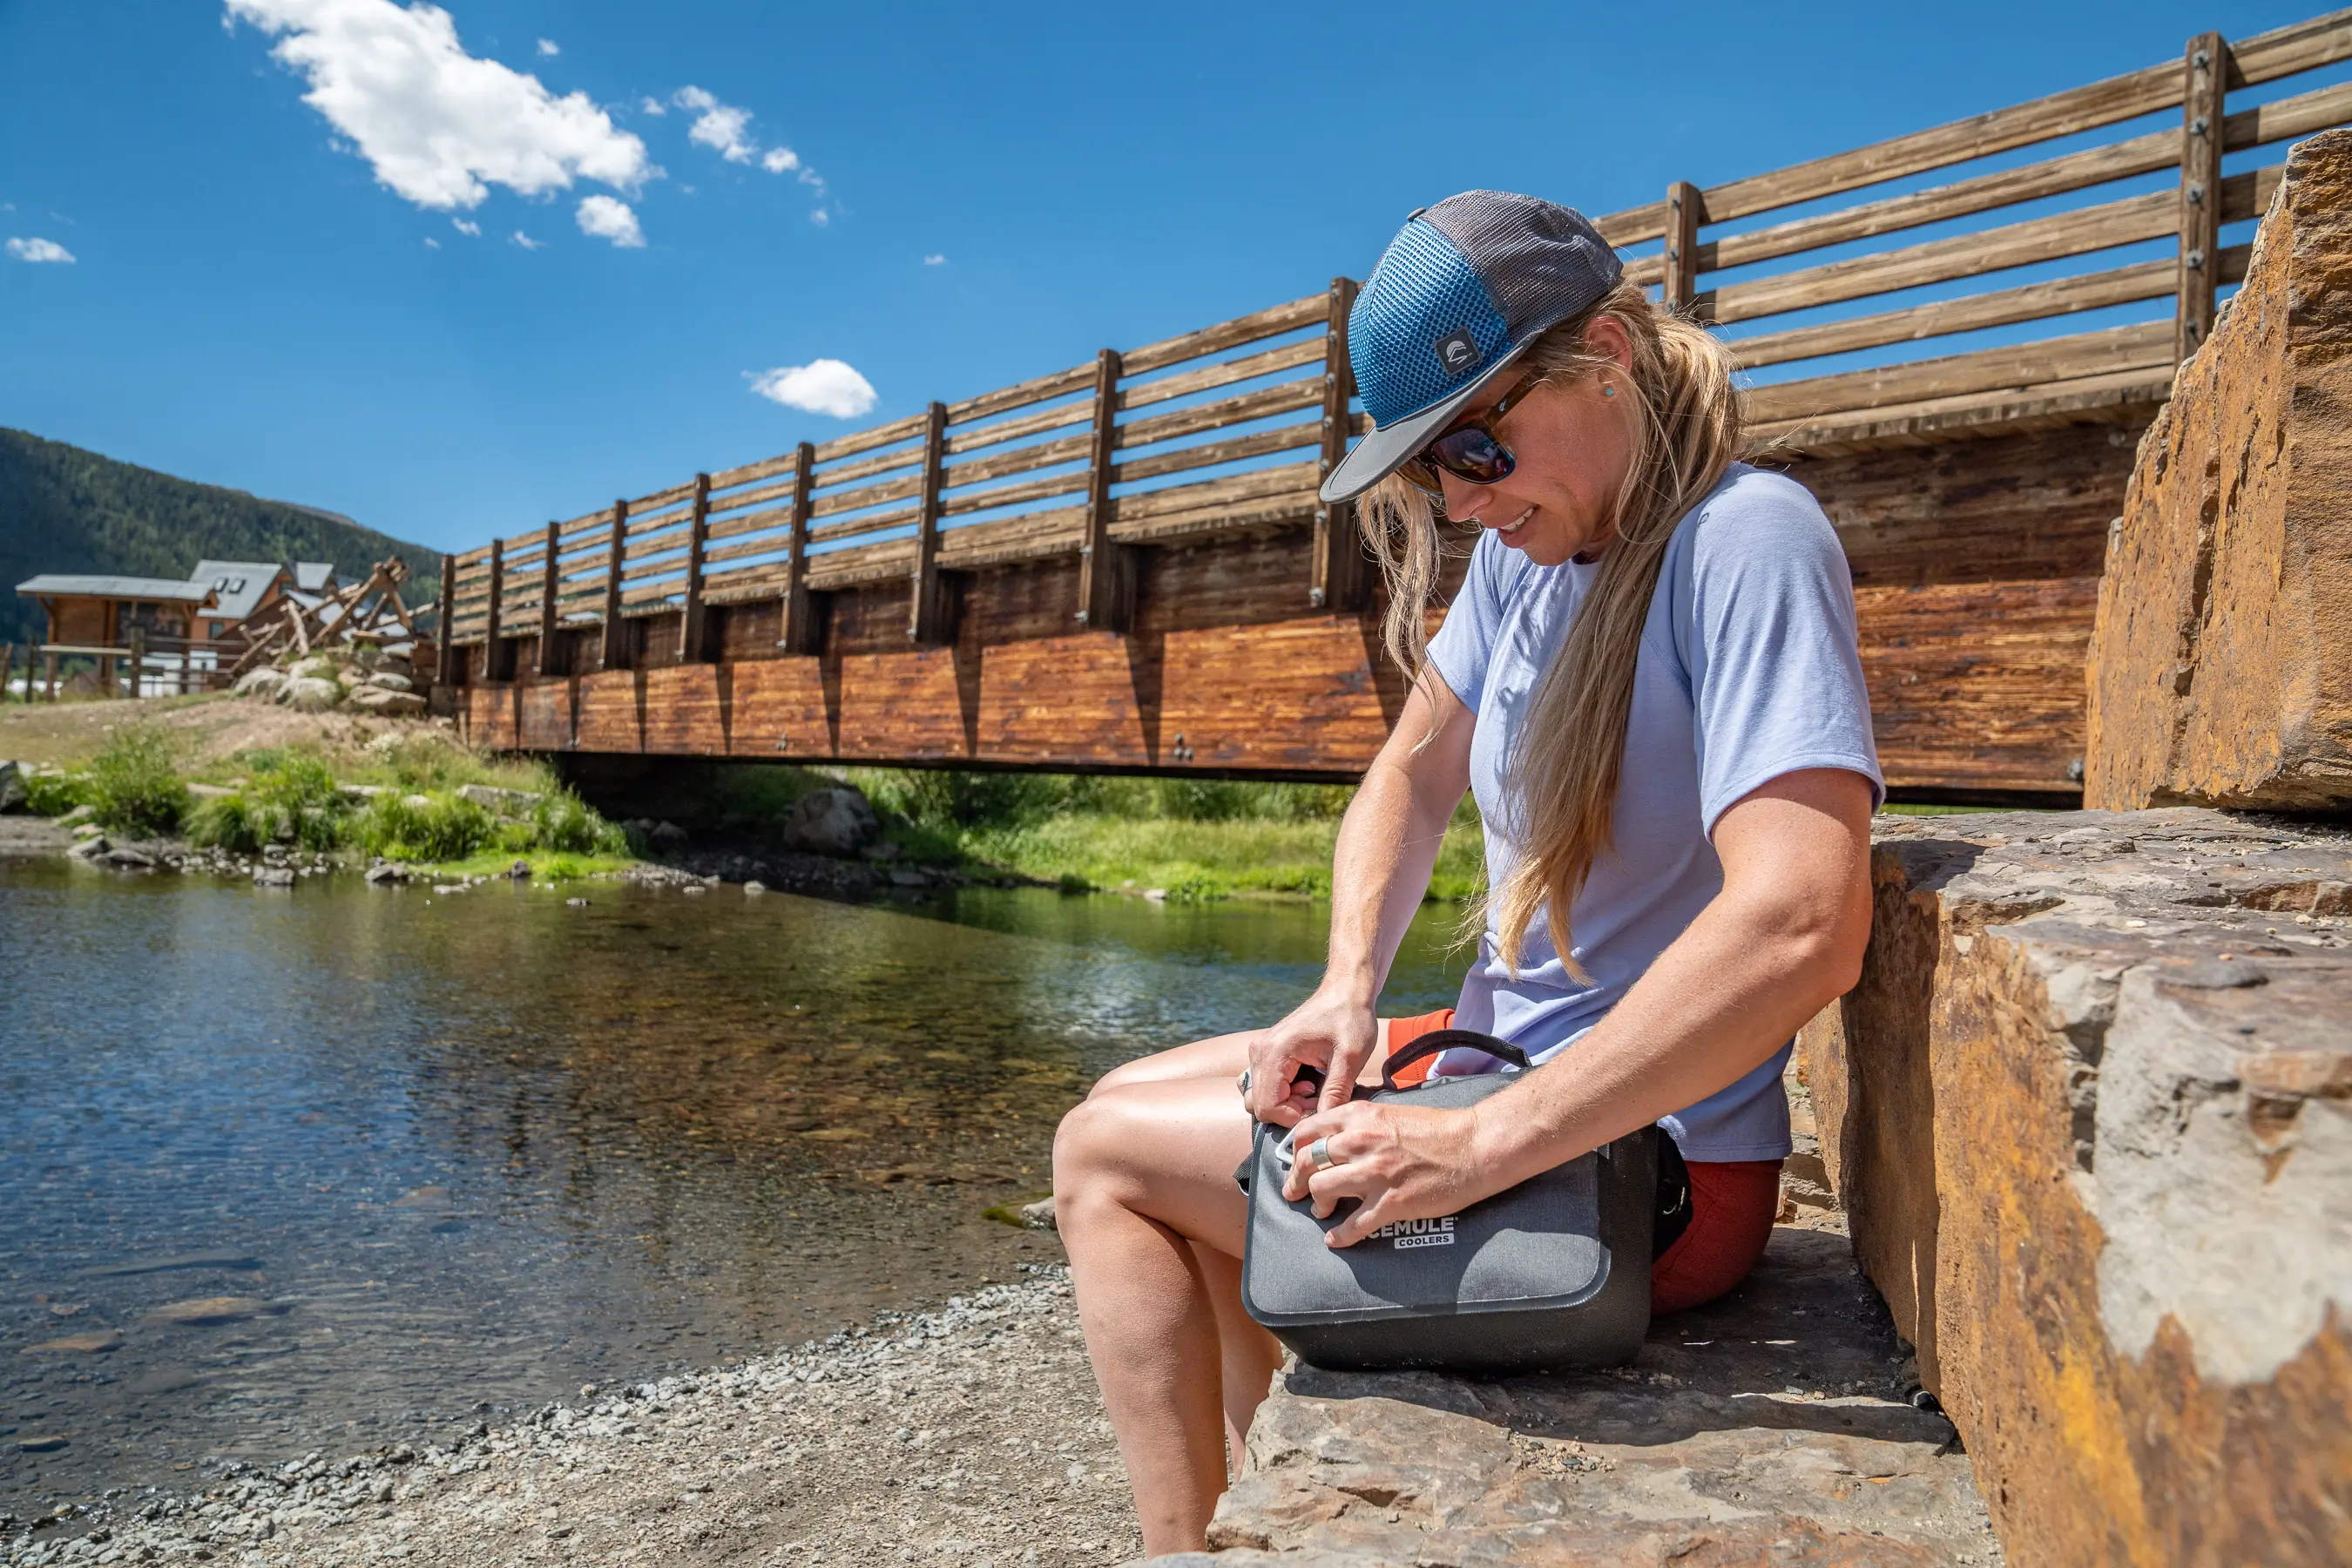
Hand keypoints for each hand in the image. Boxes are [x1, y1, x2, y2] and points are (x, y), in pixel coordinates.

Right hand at [1241, 985, 1377, 1126]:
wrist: (1345, 992)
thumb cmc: (1349, 1019)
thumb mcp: (1350, 1057)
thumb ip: (1336, 1091)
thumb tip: (1324, 1120)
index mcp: (1275, 1052)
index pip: (1267, 1106)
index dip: (1292, 1117)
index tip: (1318, 1106)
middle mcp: (1260, 1051)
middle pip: (1258, 1104)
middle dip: (1289, 1110)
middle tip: (1319, 1096)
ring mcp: (1261, 1051)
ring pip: (1259, 1096)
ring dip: (1285, 1102)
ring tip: (1313, 1088)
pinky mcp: (1267, 1052)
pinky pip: (1264, 1084)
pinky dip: (1282, 1092)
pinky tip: (1307, 1081)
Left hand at [1280, 1098, 1493, 1246]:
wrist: (1474, 1147)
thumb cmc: (1437, 1129)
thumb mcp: (1390, 1114)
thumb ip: (1360, 1124)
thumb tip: (1334, 1140)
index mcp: (1360, 1117)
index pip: (1307, 1131)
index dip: (1295, 1150)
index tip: (1295, 1162)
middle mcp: (1361, 1142)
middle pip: (1308, 1162)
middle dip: (1297, 1181)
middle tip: (1295, 1192)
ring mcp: (1375, 1173)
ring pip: (1323, 1189)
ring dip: (1316, 1204)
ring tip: (1320, 1211)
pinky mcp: (1392, 1202)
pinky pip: (1354, 1224)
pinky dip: (1340, 1236)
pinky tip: (1335, 1240)